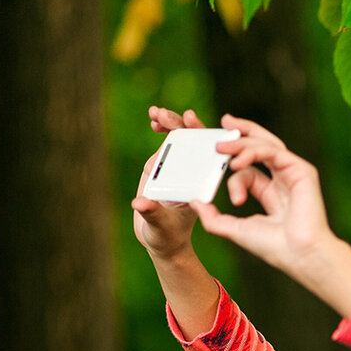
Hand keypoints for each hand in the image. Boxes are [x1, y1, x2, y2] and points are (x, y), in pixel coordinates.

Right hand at [131, 107, 204, 259]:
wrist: (160, 237)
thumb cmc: (167, 235)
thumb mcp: (161, 226)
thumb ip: (152, 214)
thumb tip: (139, 203)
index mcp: (202, 185)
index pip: (211, 157)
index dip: (207, 138)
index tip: (195, 125)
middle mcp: (195, 172)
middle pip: (198, 143)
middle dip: (187, 126)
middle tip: (175, 116)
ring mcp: (182, 165)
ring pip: (183, 138)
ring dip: (172, 123)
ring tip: (156, 113)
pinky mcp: (168, 163)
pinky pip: (169, 143)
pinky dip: (163, 130)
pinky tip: (153, 120)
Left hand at [189, 114, 350, 315]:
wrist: (299, 254)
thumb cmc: (274, 247)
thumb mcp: (235, 230)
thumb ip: (214, 218)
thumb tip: (194, 202)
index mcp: (272, 194)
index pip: (247, 169)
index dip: (230, 164)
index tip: (211, 161)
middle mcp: (284, 180)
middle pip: (260, 147)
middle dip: (240, 133)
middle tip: (220, 124)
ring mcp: (294, 174)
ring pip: (266, 145)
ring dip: (241, 142)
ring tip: (219, 147)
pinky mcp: (302, 170)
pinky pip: (273, 151)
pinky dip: (252, 152)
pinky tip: (235, 163)